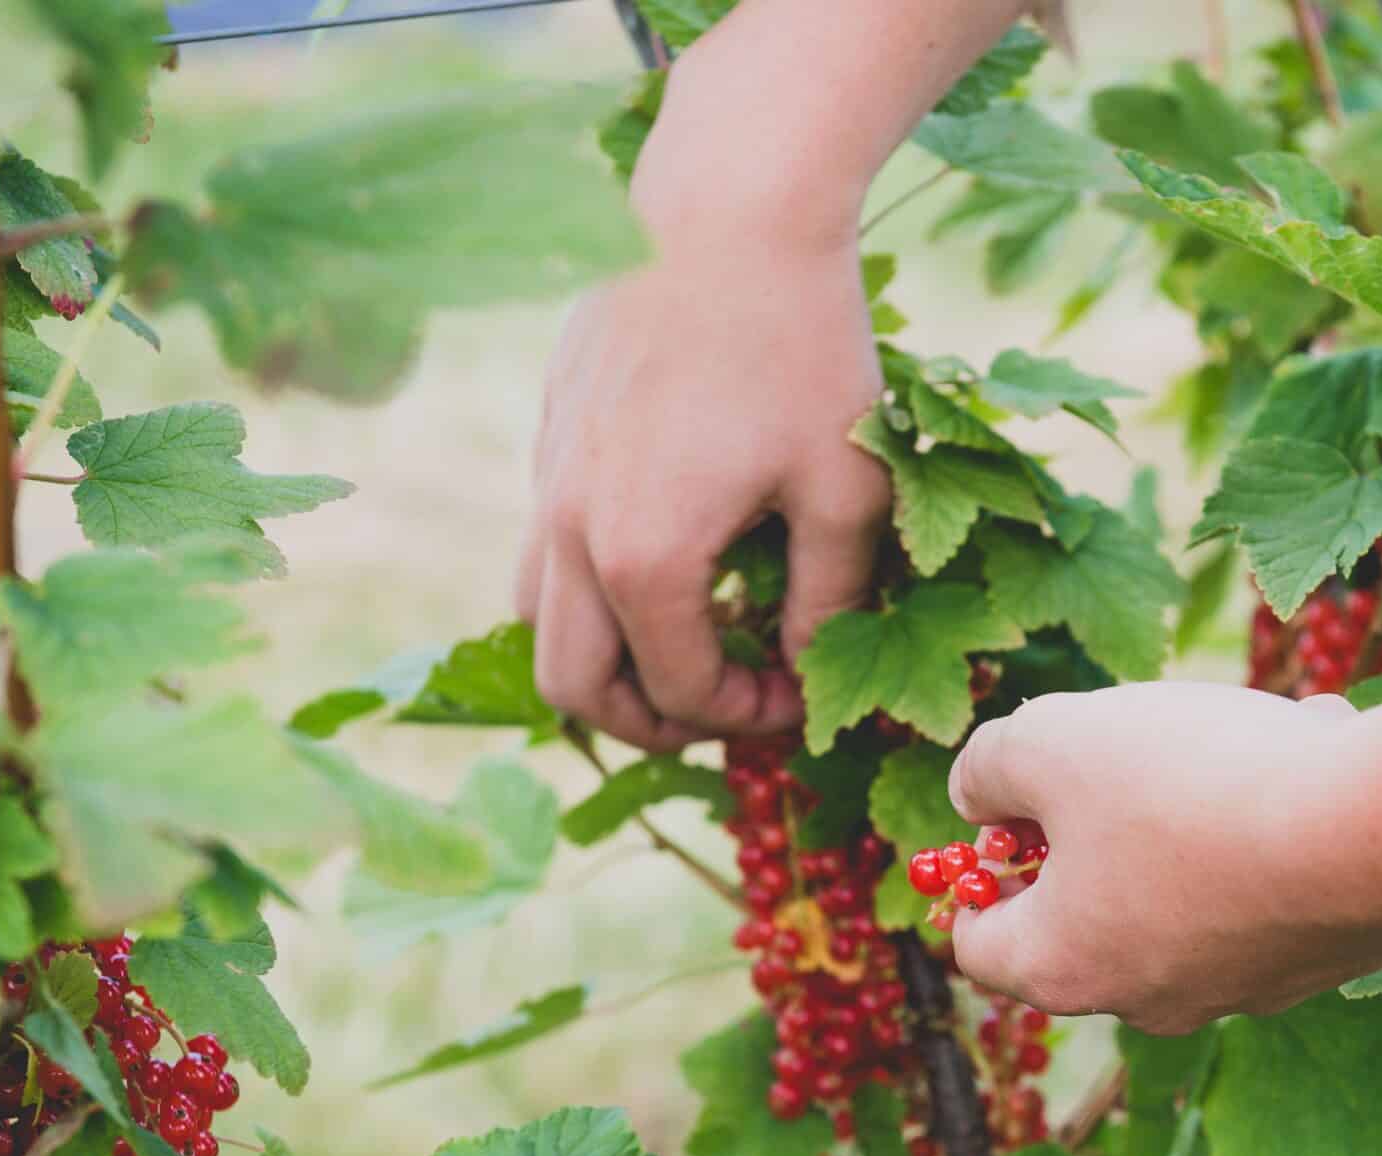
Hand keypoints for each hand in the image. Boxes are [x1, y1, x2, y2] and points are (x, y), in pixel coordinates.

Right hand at [518, 140, 887, 749]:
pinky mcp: (549, 432)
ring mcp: (547, 477)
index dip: (748, 716)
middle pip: (573, 686)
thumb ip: (828, 601)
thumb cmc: (801, 346)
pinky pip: (544, 544)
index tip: (798, 694)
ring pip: (536, 617)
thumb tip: (814, 674)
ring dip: (604, 656)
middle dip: (650, 719)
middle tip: (725, 704)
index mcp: (642, 559)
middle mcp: (569, 529)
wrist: (728, 210)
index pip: (681, 692)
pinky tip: (674, 548)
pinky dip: (593, 583)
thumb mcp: (844, 489)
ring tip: (686, 643)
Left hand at [945, 684, 1381, 1033]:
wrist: (1379, 833)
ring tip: (1242, 732)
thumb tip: (979, 797)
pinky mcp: (1318, 963)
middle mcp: (1148, 1000)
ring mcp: (1240, 989)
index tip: (1003, 819)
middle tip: (1121, 759)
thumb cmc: (1192, 788)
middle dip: (1097, 828)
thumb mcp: (1052, 739)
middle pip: (1089, 917)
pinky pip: (1272, 879)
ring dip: (1198, 809)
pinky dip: (1277, 818)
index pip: (979, 948)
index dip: (974, 878)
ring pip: (1190, 885)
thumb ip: (990, 765)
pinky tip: (1317, 750)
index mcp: (1064, 967)